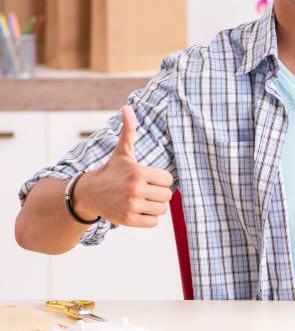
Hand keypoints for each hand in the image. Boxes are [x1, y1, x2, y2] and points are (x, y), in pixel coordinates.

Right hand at [71, 105, 173, 227]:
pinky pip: (153, 222)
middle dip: (158, 193)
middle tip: (144, 190)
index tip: (149, 178)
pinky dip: (149, 218)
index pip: (169, 180)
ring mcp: (131, 206)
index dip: (161, 179)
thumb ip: (129, 130)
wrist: (89, 193)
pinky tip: (138, 210)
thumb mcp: (122, 151)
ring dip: (154, 206)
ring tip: (141, 199)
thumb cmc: (111, 171)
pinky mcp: (128, 220)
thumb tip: (127, 107)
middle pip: (167, 196)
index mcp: (139, 172)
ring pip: (162, 209)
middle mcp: (136, 190)